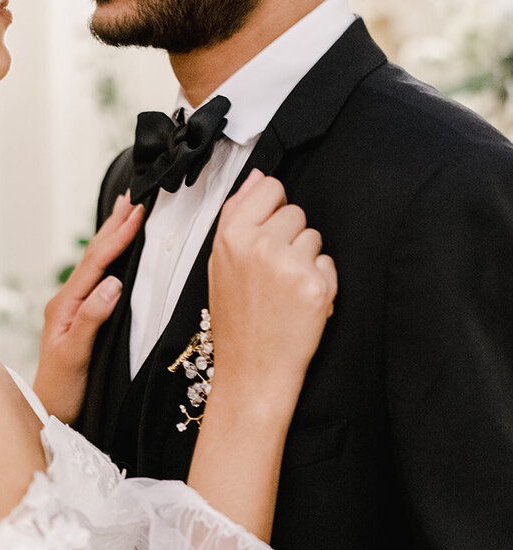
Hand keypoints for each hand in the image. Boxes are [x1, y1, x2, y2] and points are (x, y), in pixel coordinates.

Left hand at [33, 196, 143, 423]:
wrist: (50, 412)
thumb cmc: (63, 390)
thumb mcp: (77, 355)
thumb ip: (92, 318)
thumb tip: (113, 284)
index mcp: (64, 306)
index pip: (95, 264)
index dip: (117, 237)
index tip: (137, 213)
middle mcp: (65, 302)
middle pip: (93, 256)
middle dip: (113, 225)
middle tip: (133, 195)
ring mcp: (71, 308)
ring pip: (94, 264)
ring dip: (110, 236)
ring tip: (124, 211)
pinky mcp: (80, 317)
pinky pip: (96, 278)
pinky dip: (108, 258)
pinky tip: (115, 252)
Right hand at [209, 170, 336, 414]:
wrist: (251, 372)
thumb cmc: (238, 321)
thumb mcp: (221, 264)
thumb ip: (238, 215)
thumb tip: (258, 177)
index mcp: (230, 237)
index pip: (270, 189)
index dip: (274, 210)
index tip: (268, 235)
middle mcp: (258, 246)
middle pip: (296, 212)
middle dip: (290, 239)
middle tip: (273, 275)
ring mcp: (288, 265)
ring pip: (314, 237)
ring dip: (306, 261)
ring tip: (285, 291)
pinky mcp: (315, 286)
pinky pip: (329, 264)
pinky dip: (321, 282)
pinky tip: (300, 303)